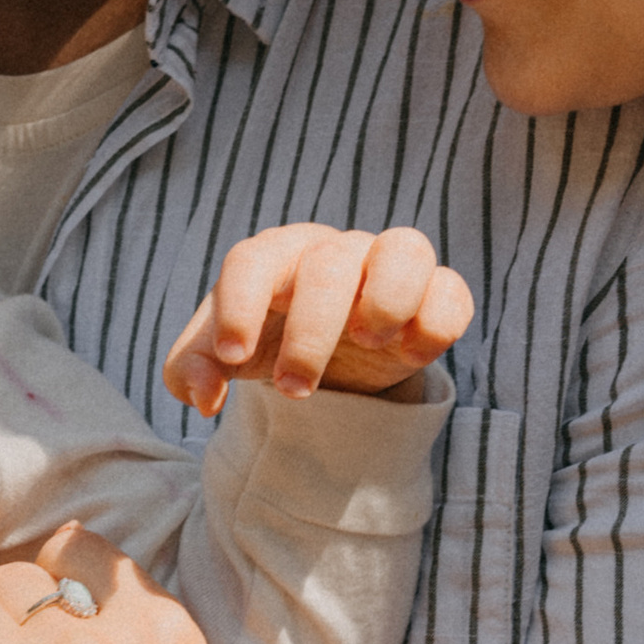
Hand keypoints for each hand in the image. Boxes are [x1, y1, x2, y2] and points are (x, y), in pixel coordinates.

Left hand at [164, 224, 472, 415]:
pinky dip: (434, 323)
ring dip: (386, 299)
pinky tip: (408, 355)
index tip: (232, 359)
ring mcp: (389, 266)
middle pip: (326, 266)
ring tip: (367, 343)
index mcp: (276, 256)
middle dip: (309, 334)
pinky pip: (450, 291)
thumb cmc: (270, 339)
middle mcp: (334, 252)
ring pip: (406, 248)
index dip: (238, 307)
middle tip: (293, 388)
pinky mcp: (435, 294)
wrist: (332, 354)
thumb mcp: (224, 354)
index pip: (252, 260)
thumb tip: (205, 395)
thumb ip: (192, 369)